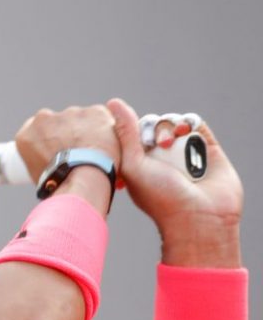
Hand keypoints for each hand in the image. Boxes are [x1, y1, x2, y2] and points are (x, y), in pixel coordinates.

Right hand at [15, 105, 120, 182]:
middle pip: (58, 123)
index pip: (35, 131)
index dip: (48, 141)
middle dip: (68, 134)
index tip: (57, 149)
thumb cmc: (61, 183)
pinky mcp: (94, 112)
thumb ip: (41, 162)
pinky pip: (101, 118)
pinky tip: (105, 147)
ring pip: (81, 120)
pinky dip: (105, 130)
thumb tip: (50, 167)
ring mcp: (70, 113)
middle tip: (77, 153)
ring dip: (86, 131)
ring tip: (93, 154)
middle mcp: (45, 118)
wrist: (82, 178)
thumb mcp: (39, 176)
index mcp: (27, 134)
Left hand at [107, 98, 242, 267]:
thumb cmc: (160, 197)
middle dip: (155, 128)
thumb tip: (113, 103)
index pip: (133, 133)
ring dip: (171, 126)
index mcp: (139, 162)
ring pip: (174, 122)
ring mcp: (183, 152)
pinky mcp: (206, 148)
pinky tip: (186, 132)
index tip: (138, 144)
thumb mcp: (134, 165)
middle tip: (160, 145)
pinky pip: (195, 124)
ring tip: (173, 142)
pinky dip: (189, 122)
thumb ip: (125, 134)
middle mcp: (161, 157)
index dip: (133, 129)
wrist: (199, 217)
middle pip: (154, 125)